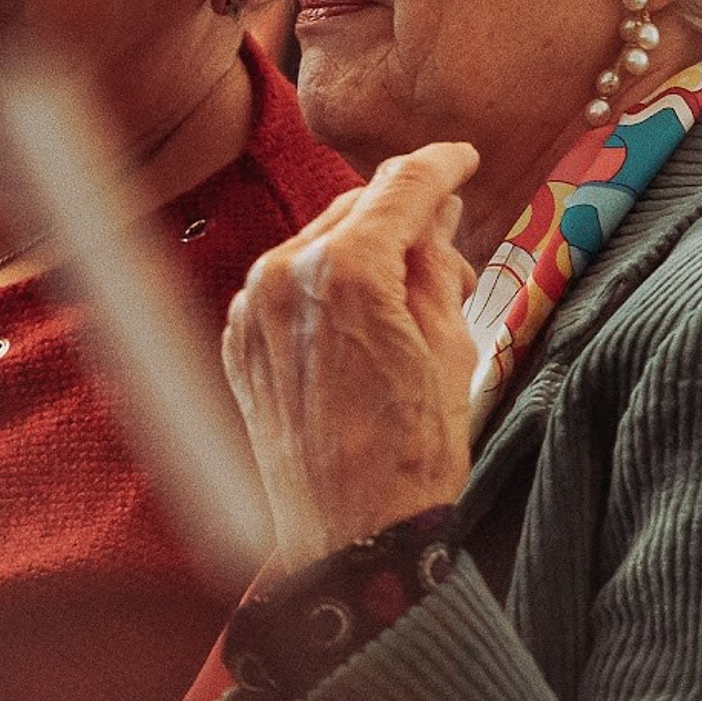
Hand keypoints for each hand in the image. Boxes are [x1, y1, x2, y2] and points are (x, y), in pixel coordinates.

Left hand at [223, 142, 481, 564]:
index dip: (442, 165)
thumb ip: (435, 267)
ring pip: (319, 244)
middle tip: (448, 251)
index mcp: (347, 271)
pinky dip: (324, 289)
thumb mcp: (451, 348)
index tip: (463, 160)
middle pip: (357, 209)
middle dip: (405, 218)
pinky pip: (287, 286)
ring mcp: (252, 310)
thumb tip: (431, 219)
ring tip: (407, 304)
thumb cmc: (411, 456)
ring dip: (363, 253)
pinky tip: (360, 328)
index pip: (402, 186)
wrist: (352, 540)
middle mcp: (285, 276)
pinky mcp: (239, 342)